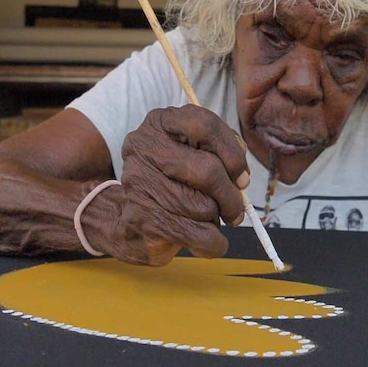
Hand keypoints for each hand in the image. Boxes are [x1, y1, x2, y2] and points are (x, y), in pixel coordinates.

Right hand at [95, 105, 248, 265]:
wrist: (126, 217)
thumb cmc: (170, 182)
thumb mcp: (192, 153)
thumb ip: (220, 152)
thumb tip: (241, 177)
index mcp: (161, 123)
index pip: (206, 126)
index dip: (232, 154)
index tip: (241, 176)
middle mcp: (145, 147)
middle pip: (207, 171)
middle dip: (230, 196)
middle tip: (236, 210)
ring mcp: (140, 182)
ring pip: (203, 206)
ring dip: (215, 219)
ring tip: (205, 219)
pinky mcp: (142, 218)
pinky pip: (197, 234)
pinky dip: (214, 243)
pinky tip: (210, 241)